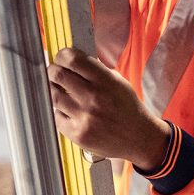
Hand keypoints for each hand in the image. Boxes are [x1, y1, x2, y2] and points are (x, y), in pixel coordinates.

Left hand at [49, 48, 171, 168]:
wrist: (139, 138)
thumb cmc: (128, 109)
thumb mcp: (119, 83)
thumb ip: (96, 71)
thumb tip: (72, 60)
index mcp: (106, 82)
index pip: (73, 60)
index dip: (62, 55)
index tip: (61, 58)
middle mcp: (94, 98)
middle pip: (58, 75)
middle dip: (53, 71)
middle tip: (56, 73)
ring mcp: (84, 118)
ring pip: (53, 95)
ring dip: (54, 91)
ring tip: (61, 92)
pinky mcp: (78, 134)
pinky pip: (57, 116)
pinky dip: (60, 111)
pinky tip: (69, 111)